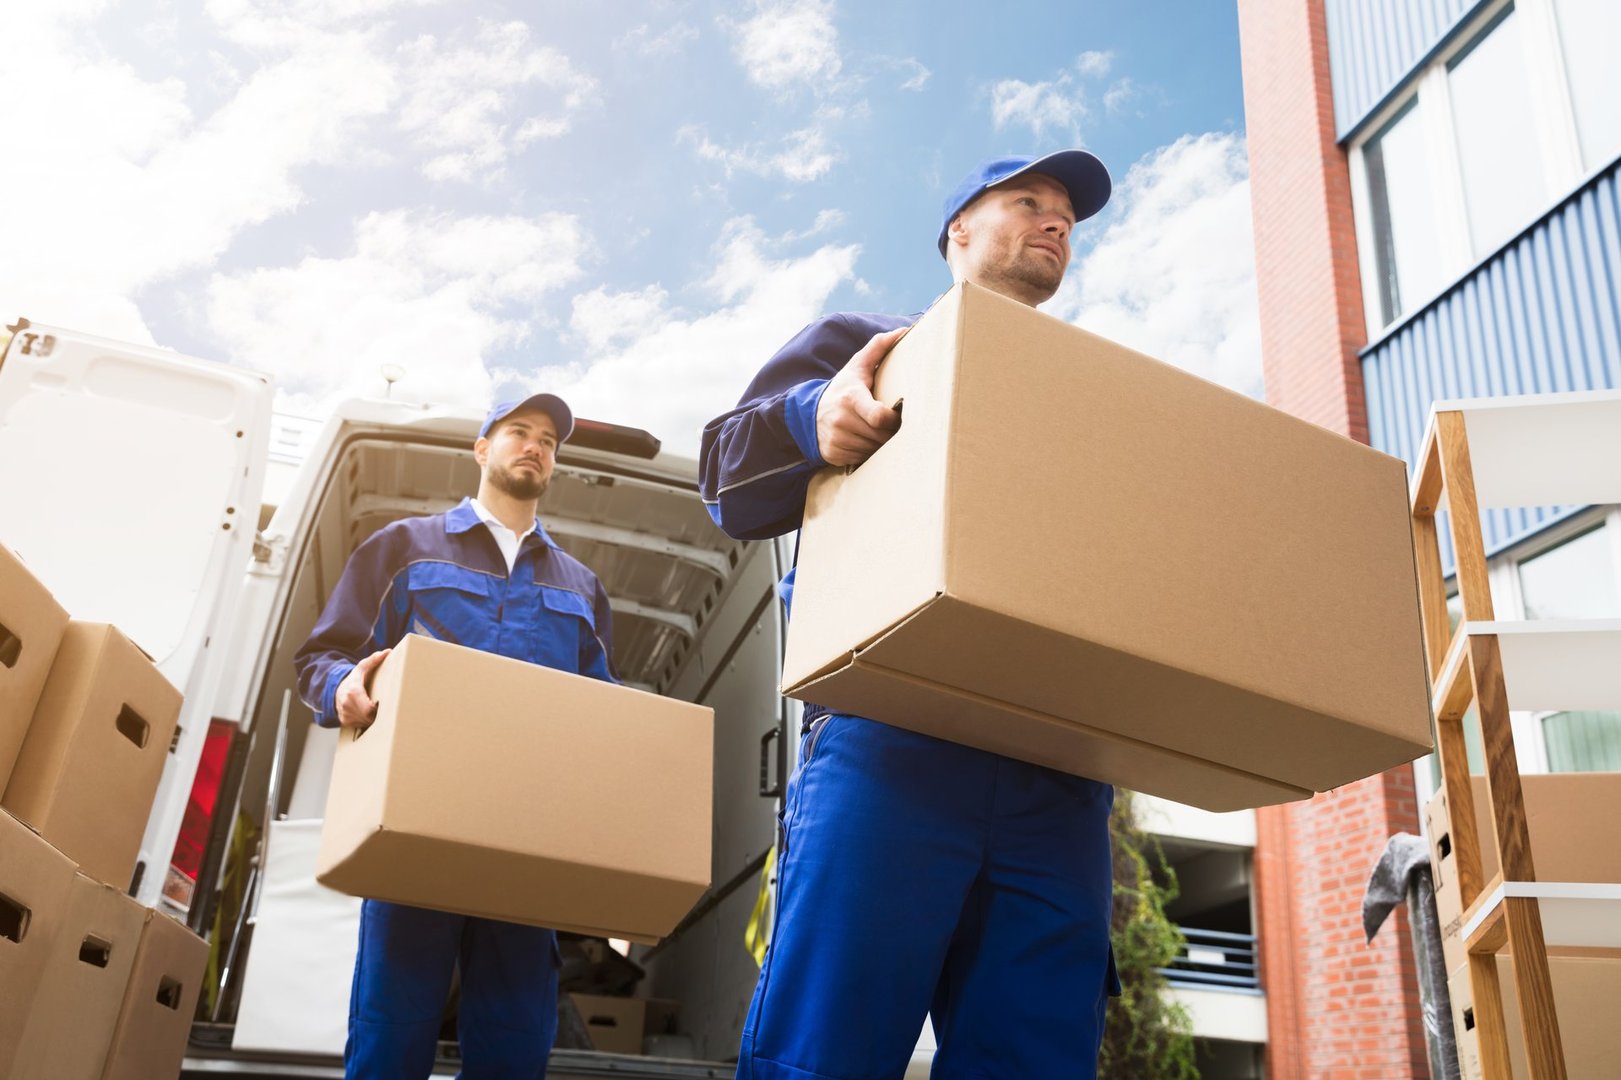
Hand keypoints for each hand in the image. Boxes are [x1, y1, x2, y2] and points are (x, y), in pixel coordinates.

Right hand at [335, 649, 390, 728]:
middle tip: (383, 708)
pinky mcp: (344, 722)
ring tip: (375, 710)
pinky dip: (366, 721)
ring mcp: (345, 715)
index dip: (378, 709)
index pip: (369, 709)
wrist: (334, 690)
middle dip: (378, 715)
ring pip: (365, 723)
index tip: (381, 703)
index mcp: (353, 692)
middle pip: (369, 717)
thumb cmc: (353, 679)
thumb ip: (374, 660)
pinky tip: (367, 714)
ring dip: (372, 719)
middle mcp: (347, 705)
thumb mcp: (362, 668)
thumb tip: (387, 651)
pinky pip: (360, 725)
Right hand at [816, 327, 906, 466]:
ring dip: (879, 444)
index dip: (892, 420)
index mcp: (851, 398)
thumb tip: (903, 331)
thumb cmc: (842, 388)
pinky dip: (866, 452)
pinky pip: (861, 458)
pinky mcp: (833, 454)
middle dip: (890, 432)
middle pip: (880, 436)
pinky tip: (863, 440)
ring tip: (876, 432)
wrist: (808, 412)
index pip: (879, 417)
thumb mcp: (857, 367)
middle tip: (892, 424)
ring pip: (873, 450)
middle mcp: (841, 420)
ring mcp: (836, 439)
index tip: (896, 414)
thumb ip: (878, 348)